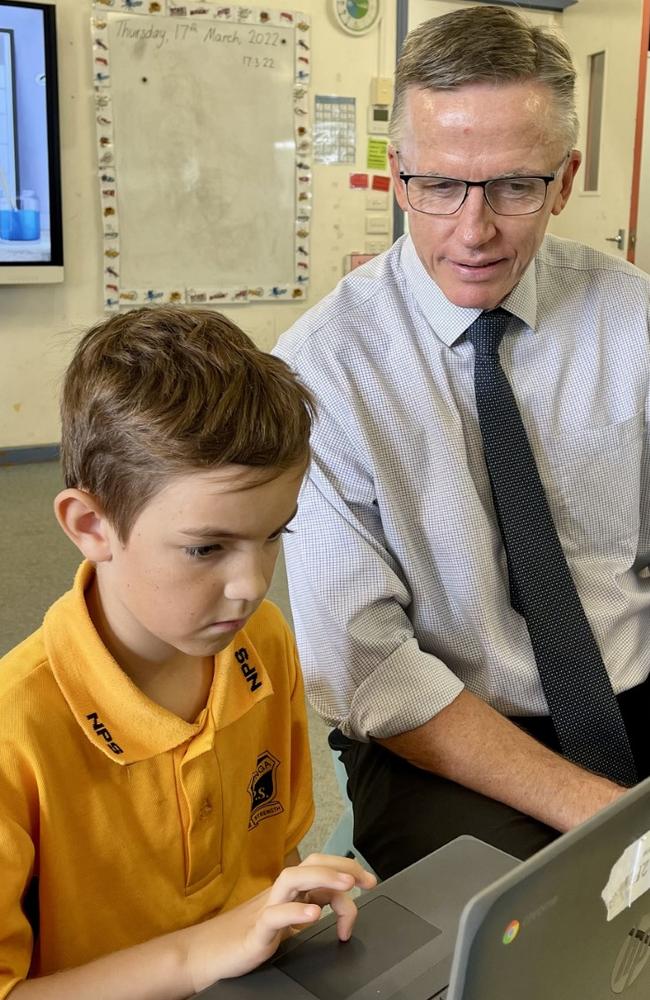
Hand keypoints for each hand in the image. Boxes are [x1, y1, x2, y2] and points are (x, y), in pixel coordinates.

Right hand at [187, 854, 376, 991]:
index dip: (347, 868)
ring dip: (323, 878)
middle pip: (311, 864)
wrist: (206, 954)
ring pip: (293, 879)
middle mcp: (279, 894)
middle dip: (342, 866)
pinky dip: (295, 912)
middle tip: (367, 880)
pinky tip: (313, 916)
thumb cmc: (247, 936)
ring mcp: (266, 909)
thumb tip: (342, 903)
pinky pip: (274, 916)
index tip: (370, 881)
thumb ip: (310, 907)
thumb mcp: (287, 921)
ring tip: (347, 886)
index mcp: (289, 891)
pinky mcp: (254, 932)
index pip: (321, 867)